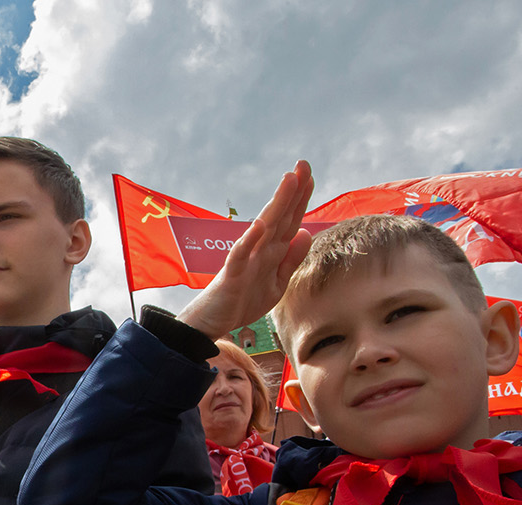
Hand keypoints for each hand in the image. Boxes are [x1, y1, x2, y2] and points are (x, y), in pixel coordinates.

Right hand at [177, 160, 315, 337]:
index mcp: (271, 252)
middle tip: (303, 164)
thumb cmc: (242, 301)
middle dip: (292, 191)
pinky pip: (240, 255)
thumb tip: (307, 232)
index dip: (300, 199)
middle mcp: (259, 249)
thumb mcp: (277, 284)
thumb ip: (291, 259)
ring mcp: (244, 259)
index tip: (310, 174)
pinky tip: (259, 225)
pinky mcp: (231, 275)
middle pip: (279, 216)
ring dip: (276, 204)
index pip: (289, 220)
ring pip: (263, 228)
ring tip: (288, 181)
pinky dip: (249, 240)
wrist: (212, 323)